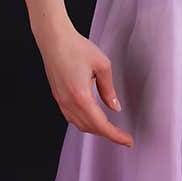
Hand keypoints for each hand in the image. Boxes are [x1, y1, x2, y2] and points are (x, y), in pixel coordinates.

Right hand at [37, 22, 133, 147]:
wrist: (54, 39)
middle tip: (123, 136)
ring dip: (96, 129)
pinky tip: (94, 117)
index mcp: (81, 96)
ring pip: (79, 125)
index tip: (128, 141)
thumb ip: (109, 89)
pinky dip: (85, 122)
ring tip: (111, 129)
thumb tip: (114, 107)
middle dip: (107, 135)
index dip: (115, 135)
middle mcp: (68, 103)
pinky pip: (72, 117)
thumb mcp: (102, 65)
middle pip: (90, 128)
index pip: (101, 124)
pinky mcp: (58, 97)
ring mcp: (61, 101)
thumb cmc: (77, 47)